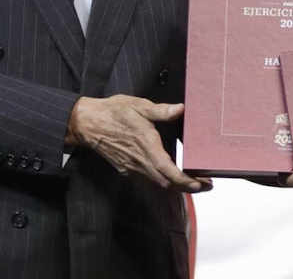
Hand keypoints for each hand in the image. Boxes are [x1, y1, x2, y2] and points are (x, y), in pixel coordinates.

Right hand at [66, 95, 211, 192]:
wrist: (86, 123)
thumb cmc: (112, 112)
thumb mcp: (138, 105)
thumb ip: (161, 110)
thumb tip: (181, 109)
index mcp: (146, 146)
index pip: (169, 172)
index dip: (187, 182)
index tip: (202, 184)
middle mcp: (140, 162)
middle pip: (167, 184)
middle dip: (188, 187)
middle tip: (206, 185)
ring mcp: (132, 168)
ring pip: (158, 184)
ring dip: (177, 185)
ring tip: (194, 181)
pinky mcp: (126, 169)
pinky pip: (148, 179)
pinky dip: (163, 180)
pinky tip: (172, 174)